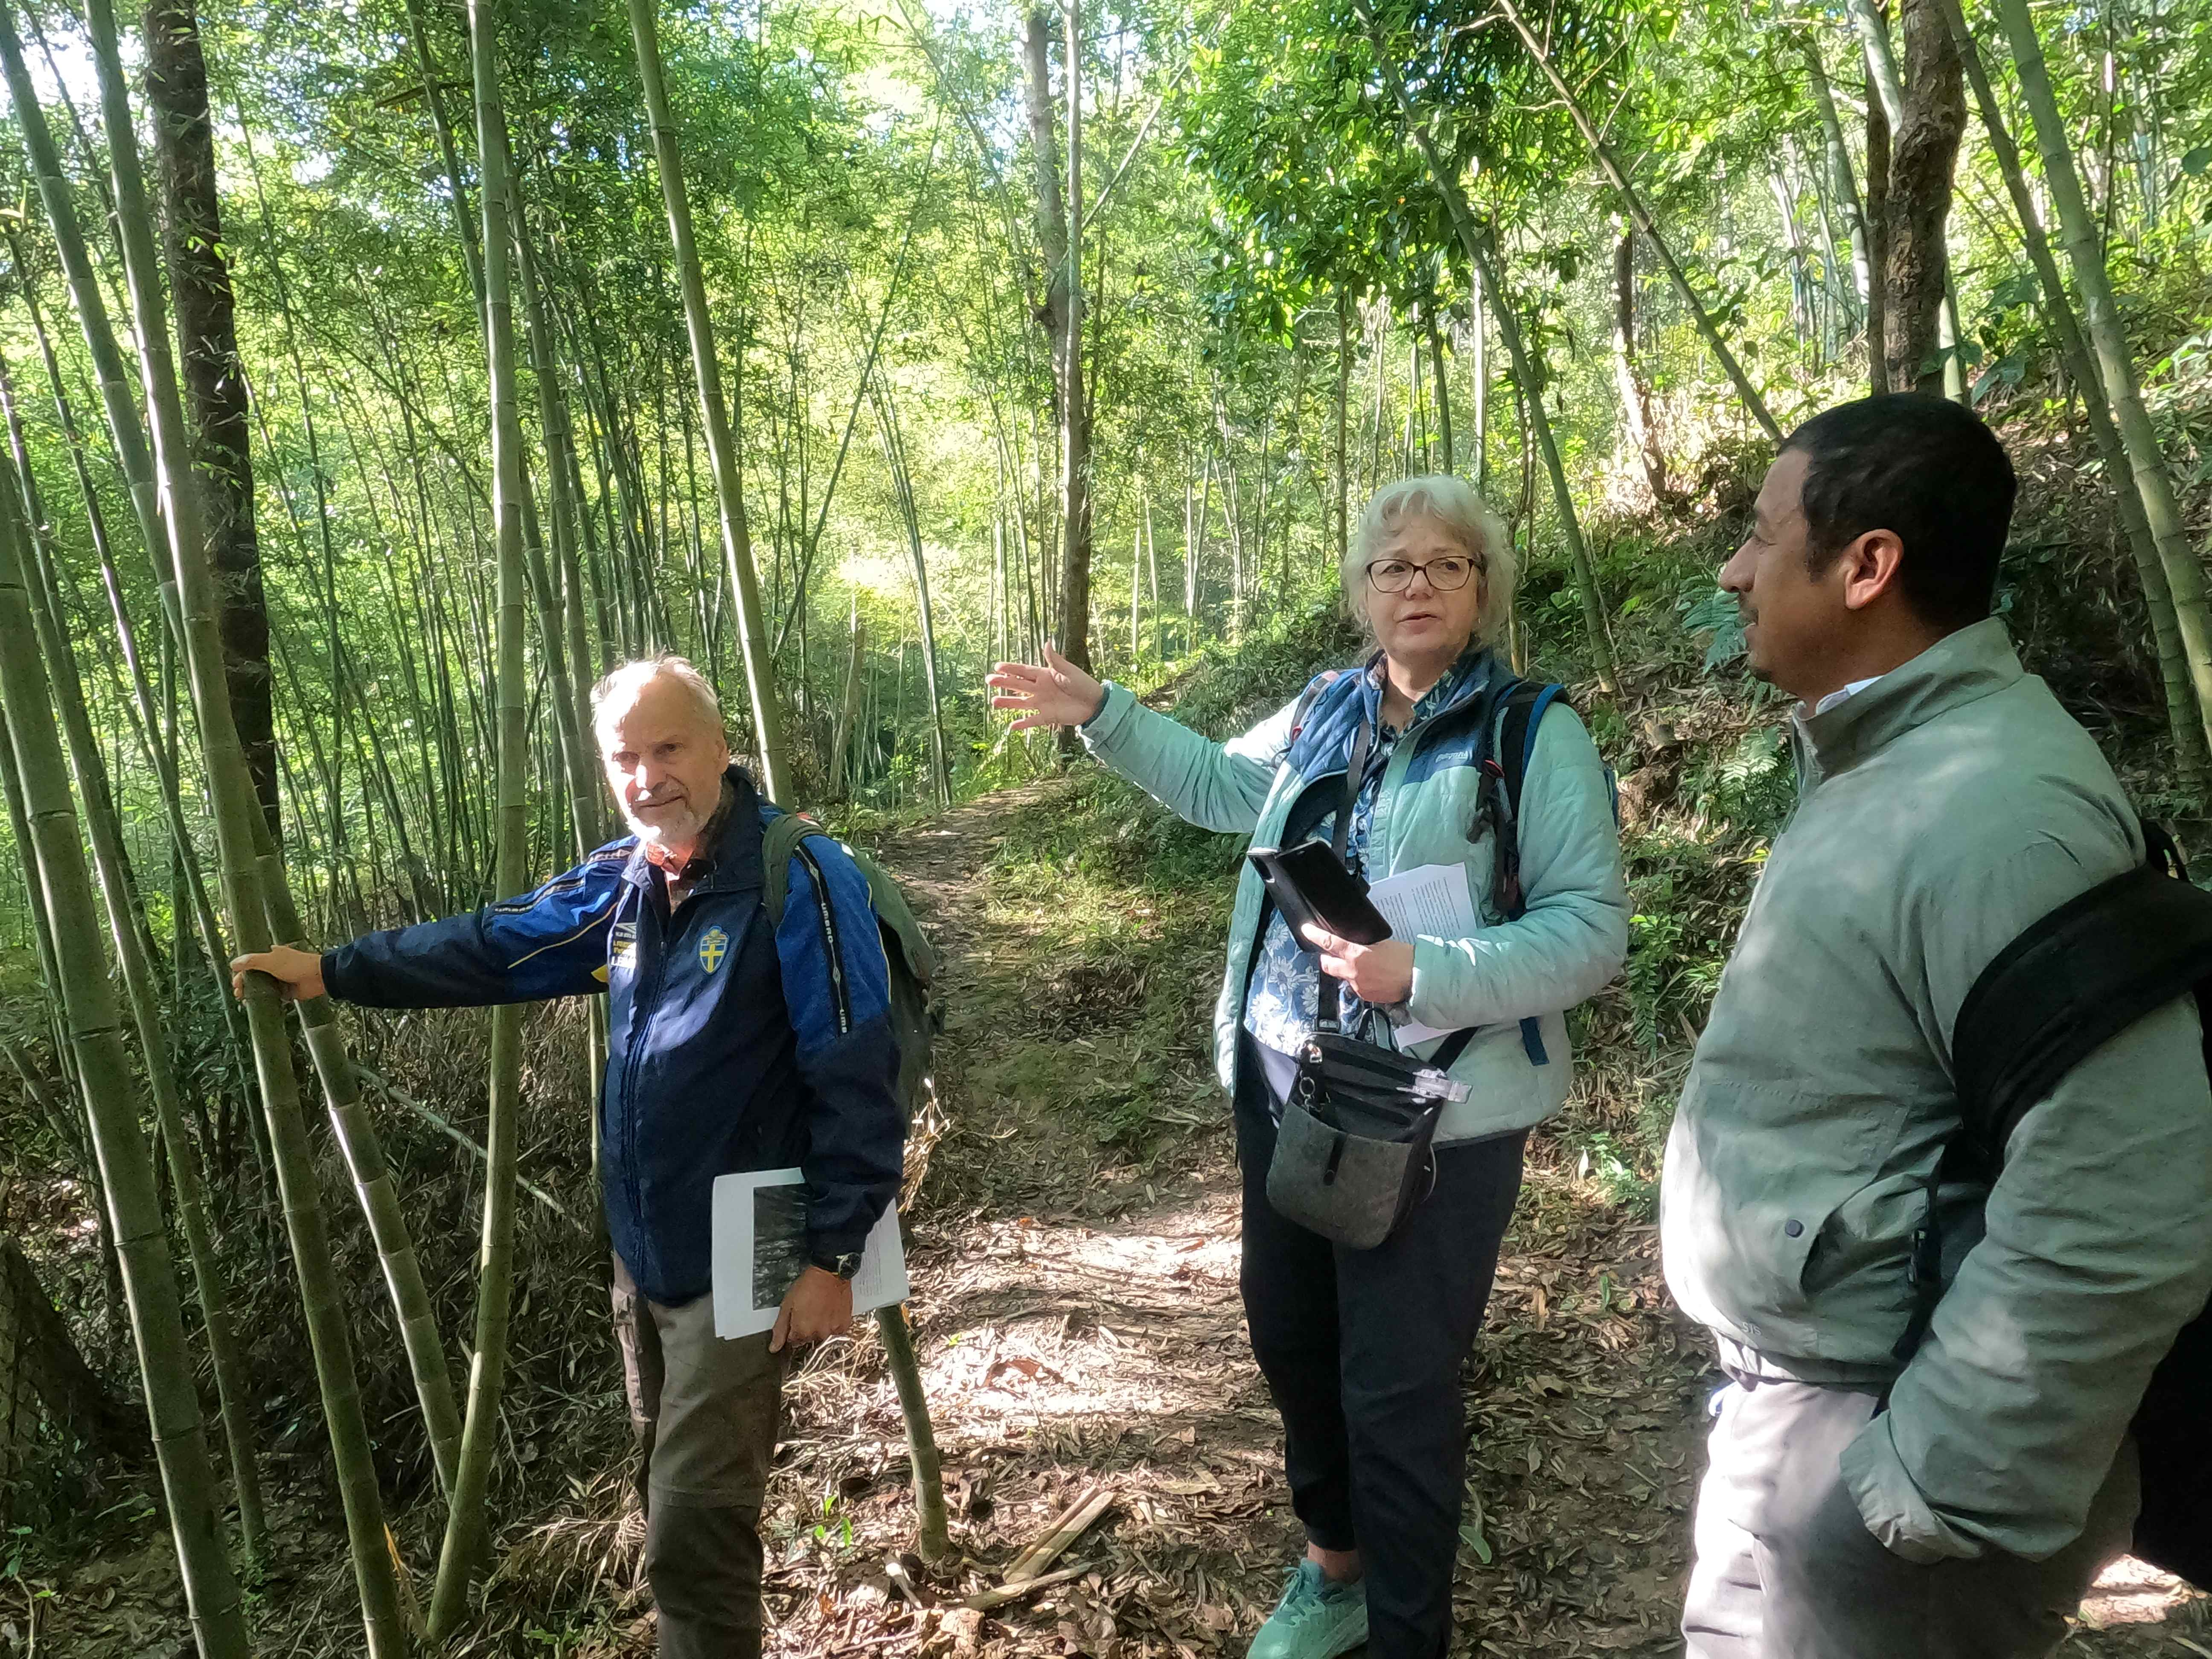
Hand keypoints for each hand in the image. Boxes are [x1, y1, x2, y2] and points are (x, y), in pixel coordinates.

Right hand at [230, 944, 325, 1002]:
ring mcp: (279, 980)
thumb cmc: (297, 965)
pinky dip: (264, 1000)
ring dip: (252, 993)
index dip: (241, 973)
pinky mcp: (285, 991)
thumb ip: (252, 961)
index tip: (235, 982)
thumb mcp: (271, 961)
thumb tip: (233, 964)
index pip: (250, 964)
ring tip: (244, 999)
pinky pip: (271, 996)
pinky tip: (256, 1004)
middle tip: (238, 992)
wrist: (318, 977)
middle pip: (254, 976)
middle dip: (244, 984)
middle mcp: (274, 967)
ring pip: (261, 987)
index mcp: (270, 956)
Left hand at [770, 1266, 853, 1352]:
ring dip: (820, 1327)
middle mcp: (818, 1335)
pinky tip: (830, 1313)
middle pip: (808, 1339)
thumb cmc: (808, 1286)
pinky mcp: (844, 1326)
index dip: (793, 1329)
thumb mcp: (787, 1305)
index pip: (793, 1341)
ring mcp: (833, 1331)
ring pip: (822, 1337)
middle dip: (807, 1329)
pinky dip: (832, 1325)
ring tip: (820, 1311)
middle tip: (809, 1312)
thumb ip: (780, 1329)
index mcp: (801, 1331)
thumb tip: (774, 1348)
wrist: (830, 1274)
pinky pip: (836, 1332)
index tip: (797, 1319)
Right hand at [984, 644, 1106, 729]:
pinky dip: (1022, 724)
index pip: (1024, 671)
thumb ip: (1054, 659)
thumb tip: (1047, 642)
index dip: (1011, 669)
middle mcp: (1040, 689)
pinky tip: (1011, 726)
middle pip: (1018, 685)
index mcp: (1044, 675)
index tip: (997, 666)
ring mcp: (1042, 703)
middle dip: (1003, 682)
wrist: (1095, 704)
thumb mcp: (1068, 670)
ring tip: (994, 701)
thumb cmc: (1082, 684)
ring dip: (1008, 702)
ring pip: (1021, 702)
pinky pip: (1032, 720)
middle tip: (988, 680)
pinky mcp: (1047, 717)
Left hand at [1301, 925, 1414, 1005]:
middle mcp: (1352, 972)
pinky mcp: (1365, 996)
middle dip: (1327, 959)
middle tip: (1332, 954)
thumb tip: (1353, 945)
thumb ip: (1362, 945)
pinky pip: (1355, 987)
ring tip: (1364, 967)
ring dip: (1346, 971)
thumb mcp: (1380, 944)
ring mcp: (1357, 986)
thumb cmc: (1403, 958)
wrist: (1417, 978)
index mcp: (1355, 955)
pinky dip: (1359, 981)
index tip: (1307, 930)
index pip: (1329, 943)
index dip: (1315, 935)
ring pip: (1343, 977)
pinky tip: (1372, 977)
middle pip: (1327, 965)